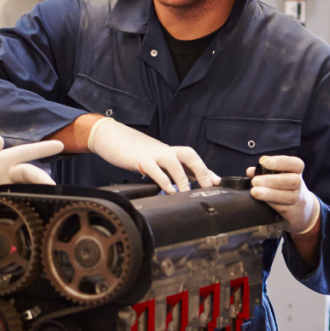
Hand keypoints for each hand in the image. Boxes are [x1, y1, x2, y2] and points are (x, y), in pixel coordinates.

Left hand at [0, 136, 62, 235]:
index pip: (25, 153)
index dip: (43, 148)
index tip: (61, 145)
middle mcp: (5, 177)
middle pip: (32, 175)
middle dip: (44, 180)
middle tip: (52, 189)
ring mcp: (5, 193)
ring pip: (30, 191)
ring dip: (40, 194)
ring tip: (51, 201)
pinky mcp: (2, 208)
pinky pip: (21, 206)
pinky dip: (31, 208)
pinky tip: (38, 214)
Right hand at [88, 118, 216, 193]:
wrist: (110, 136)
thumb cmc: (133, 151)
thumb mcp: (154, 160)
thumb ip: (166, 171)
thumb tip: (180, 186)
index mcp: (170, 152)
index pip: (193, 161)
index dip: (207, 171)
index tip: (219, 183)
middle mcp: (165, 151)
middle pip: (190, 155)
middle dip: (202, 170)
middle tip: (209, 186)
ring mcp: (154, 154)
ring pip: (175, 163)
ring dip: (183, 179)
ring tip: (188, 194)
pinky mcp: (140, 159)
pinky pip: (154, 170)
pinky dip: (163, 180)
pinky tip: (168, 191)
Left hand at [248, 156, 319, 234]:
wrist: (301, 209)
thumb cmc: (285, 187)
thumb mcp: (279, 176)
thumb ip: (264, 172)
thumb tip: (250, 171)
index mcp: (297, 171)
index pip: (295, 163)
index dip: (280, 161)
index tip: (263, 161)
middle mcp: (300, 184)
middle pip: (293, 180)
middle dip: (273, 180)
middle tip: (255, 181)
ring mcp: (298, 199)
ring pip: (288, 196)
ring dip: (270, 194)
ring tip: (255, 192)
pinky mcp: (293, 212)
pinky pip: (283, 208)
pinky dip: (271, 204)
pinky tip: (261, 202)